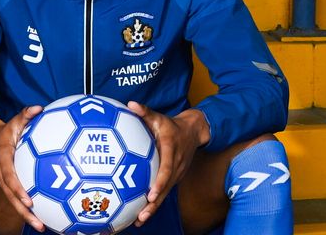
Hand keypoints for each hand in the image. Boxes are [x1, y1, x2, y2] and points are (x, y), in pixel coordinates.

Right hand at [0, 106, 44, 231]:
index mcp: (3, 159)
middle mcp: (2, 174)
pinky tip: (43, 218)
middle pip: (11, 197)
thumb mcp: (14, 121)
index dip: (18, 189)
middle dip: (23, 211)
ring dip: (26, 216)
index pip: (10, 177)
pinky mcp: (8, 185)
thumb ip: (26, 114)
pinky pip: (17, 199)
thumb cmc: (5, 130)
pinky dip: (27, 210)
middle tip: (38, 222)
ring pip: (13, 202)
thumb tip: (39, 107)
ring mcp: (4, 182)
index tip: (29, 199)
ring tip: (41, 227)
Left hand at [127, 102, 209, 226]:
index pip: (167, 169)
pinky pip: (165, 192)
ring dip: (154, 208)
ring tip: (139, 221)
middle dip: (155, 204)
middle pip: (166, 188)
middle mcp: (176, 165)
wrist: (194, 131)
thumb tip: (130, 104)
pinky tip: (141, 215)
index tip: (151, 194)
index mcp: (171, 151)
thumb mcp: (159, 117)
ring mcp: (177, 174)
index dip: (160, 182)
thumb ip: (145, 112)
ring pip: (166, 193)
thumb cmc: (171, 124)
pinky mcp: (174, 178)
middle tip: (142, 216)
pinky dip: (155, 204)